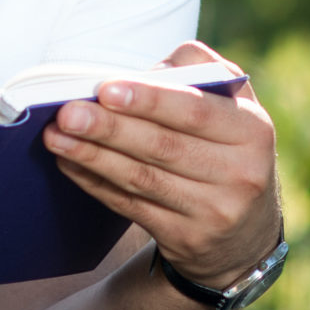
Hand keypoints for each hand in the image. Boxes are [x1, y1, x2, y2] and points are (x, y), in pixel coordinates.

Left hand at [42, 41, 279, 287]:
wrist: (247, 234)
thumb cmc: (230, 149)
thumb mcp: (237, 106)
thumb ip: (202, 70)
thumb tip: (151, 71)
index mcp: (253, 131)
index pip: (195, 112)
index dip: (148, 100)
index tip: (106, 89)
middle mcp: (240, 174)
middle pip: (163, 147)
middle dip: (109, 128)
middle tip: (67, 112)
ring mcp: (213, 213)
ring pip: (142, 179)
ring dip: (92, 156)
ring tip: (56, 136)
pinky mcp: (186, 239)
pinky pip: (131, 206)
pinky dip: (96, 183)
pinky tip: (70, 164)